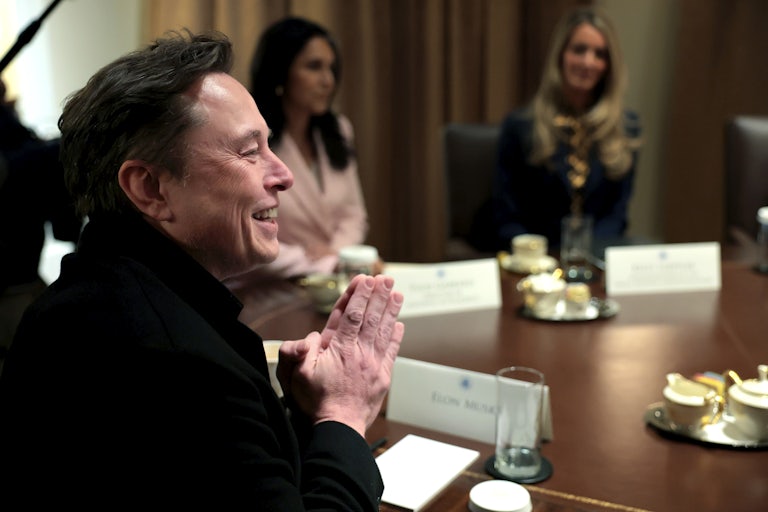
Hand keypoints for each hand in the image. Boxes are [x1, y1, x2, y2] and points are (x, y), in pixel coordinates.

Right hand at [278, 274, 403, 435]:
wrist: (339, 427)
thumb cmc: (316, 401)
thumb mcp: (296, 375)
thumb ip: (298, 351)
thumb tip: (312, 336)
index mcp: (339, 348)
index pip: (351, 315)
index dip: (358, 295)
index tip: (365, 279)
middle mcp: (359, 352)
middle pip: (371, 318)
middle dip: (378, 296)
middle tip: (385, 278)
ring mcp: (373, 364)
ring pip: (383, 331)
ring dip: (390, 310)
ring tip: (396, 293)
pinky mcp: (382, 377)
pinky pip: (391, 352)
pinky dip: (396, 337)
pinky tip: (400, 325)